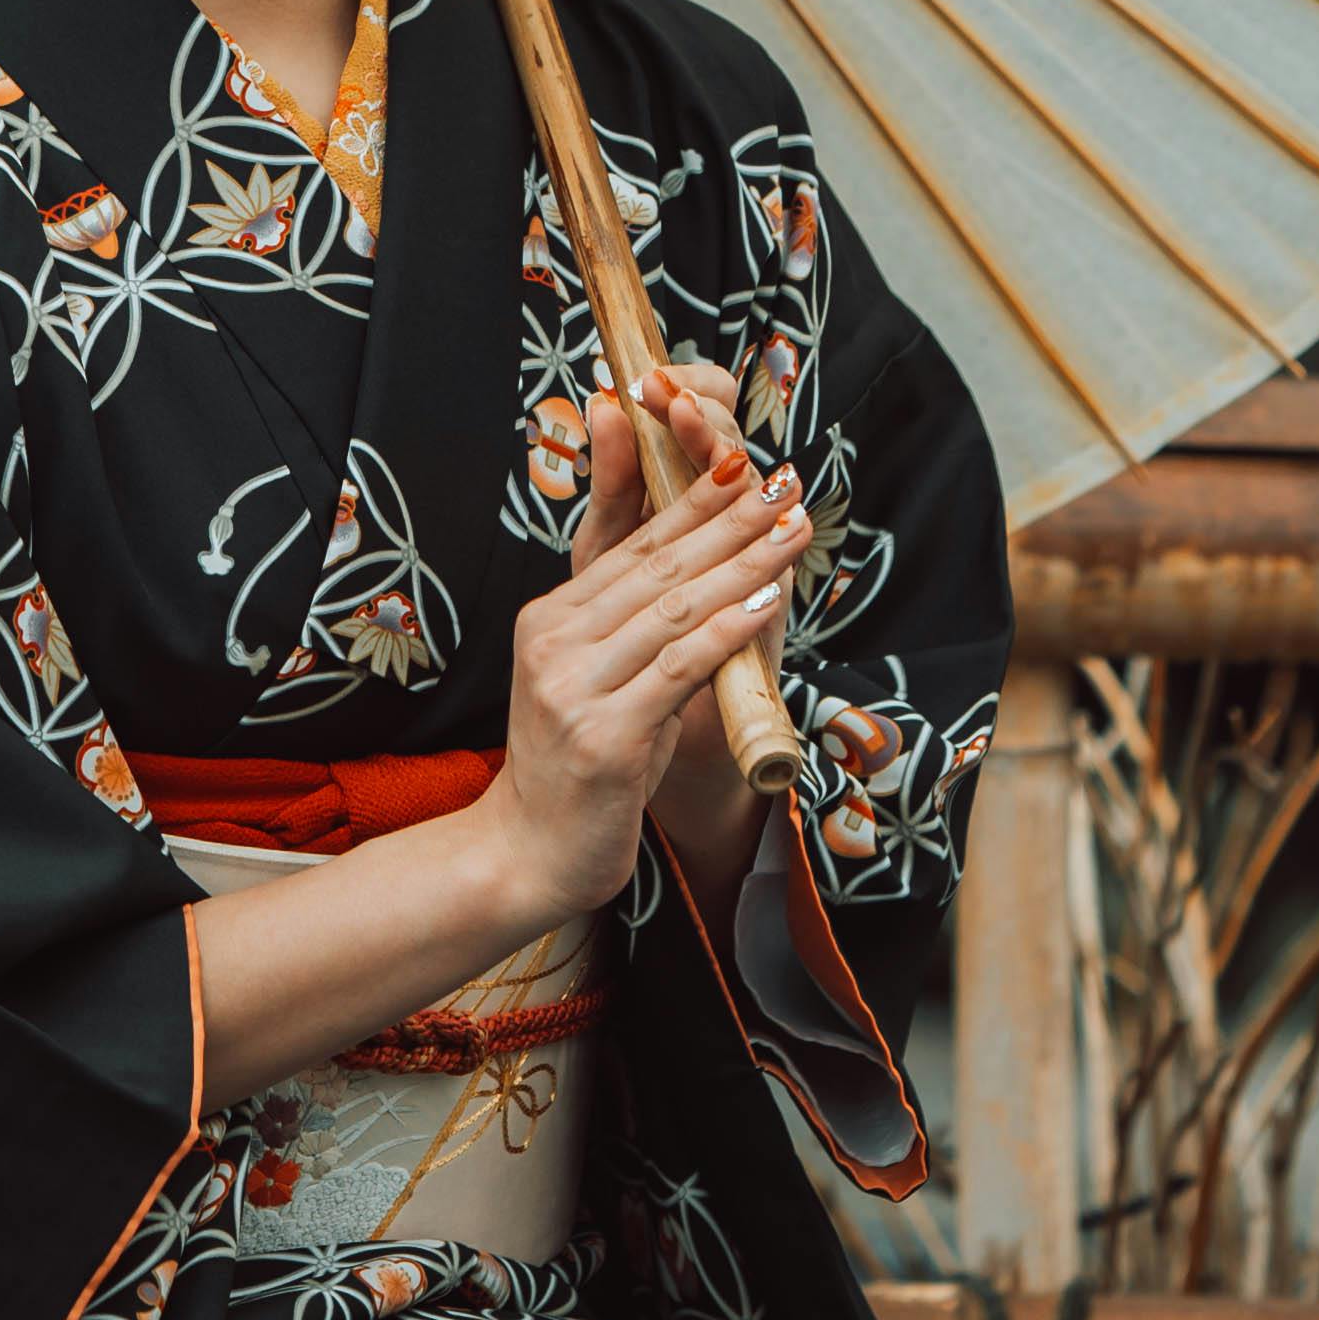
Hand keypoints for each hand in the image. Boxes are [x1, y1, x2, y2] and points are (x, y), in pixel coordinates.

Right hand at [485, 371, 802, 923]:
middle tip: (784, 483)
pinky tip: (766, 601)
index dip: (692, 502)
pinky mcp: (603, 735)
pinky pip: (679, 667)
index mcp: (549, 618)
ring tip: (791, 531)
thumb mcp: (600, 682)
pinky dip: (728, 629)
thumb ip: (641, 630)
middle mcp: (552, 641)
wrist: (527, 854)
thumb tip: (714, 572)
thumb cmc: (578, 768)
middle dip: (730, 519)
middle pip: (657, 566)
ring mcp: (573, 686)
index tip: (744, 465)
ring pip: (674, 608)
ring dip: (743, 564)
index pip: (632, 545)